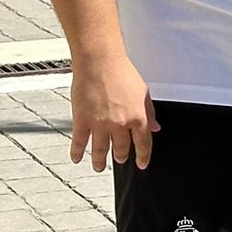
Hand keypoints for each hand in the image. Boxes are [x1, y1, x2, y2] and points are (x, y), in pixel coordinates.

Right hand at [70, 51, 157, 170]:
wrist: (100, 64)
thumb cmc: (122, 73)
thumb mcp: (144, 93)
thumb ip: (150, 112)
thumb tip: (155, 127)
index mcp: (137, 117)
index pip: (143, 143)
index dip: (143, 156)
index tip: (142, 164)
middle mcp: (119, 124)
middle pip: (121, 148)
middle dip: (121, 156)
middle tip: (120, 160)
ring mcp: (99, 124)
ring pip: (100, 150)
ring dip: (100, 161)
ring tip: (100, 167)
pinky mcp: (82, 121)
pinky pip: (79, 142)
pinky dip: (77, 152)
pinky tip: (77, 159)